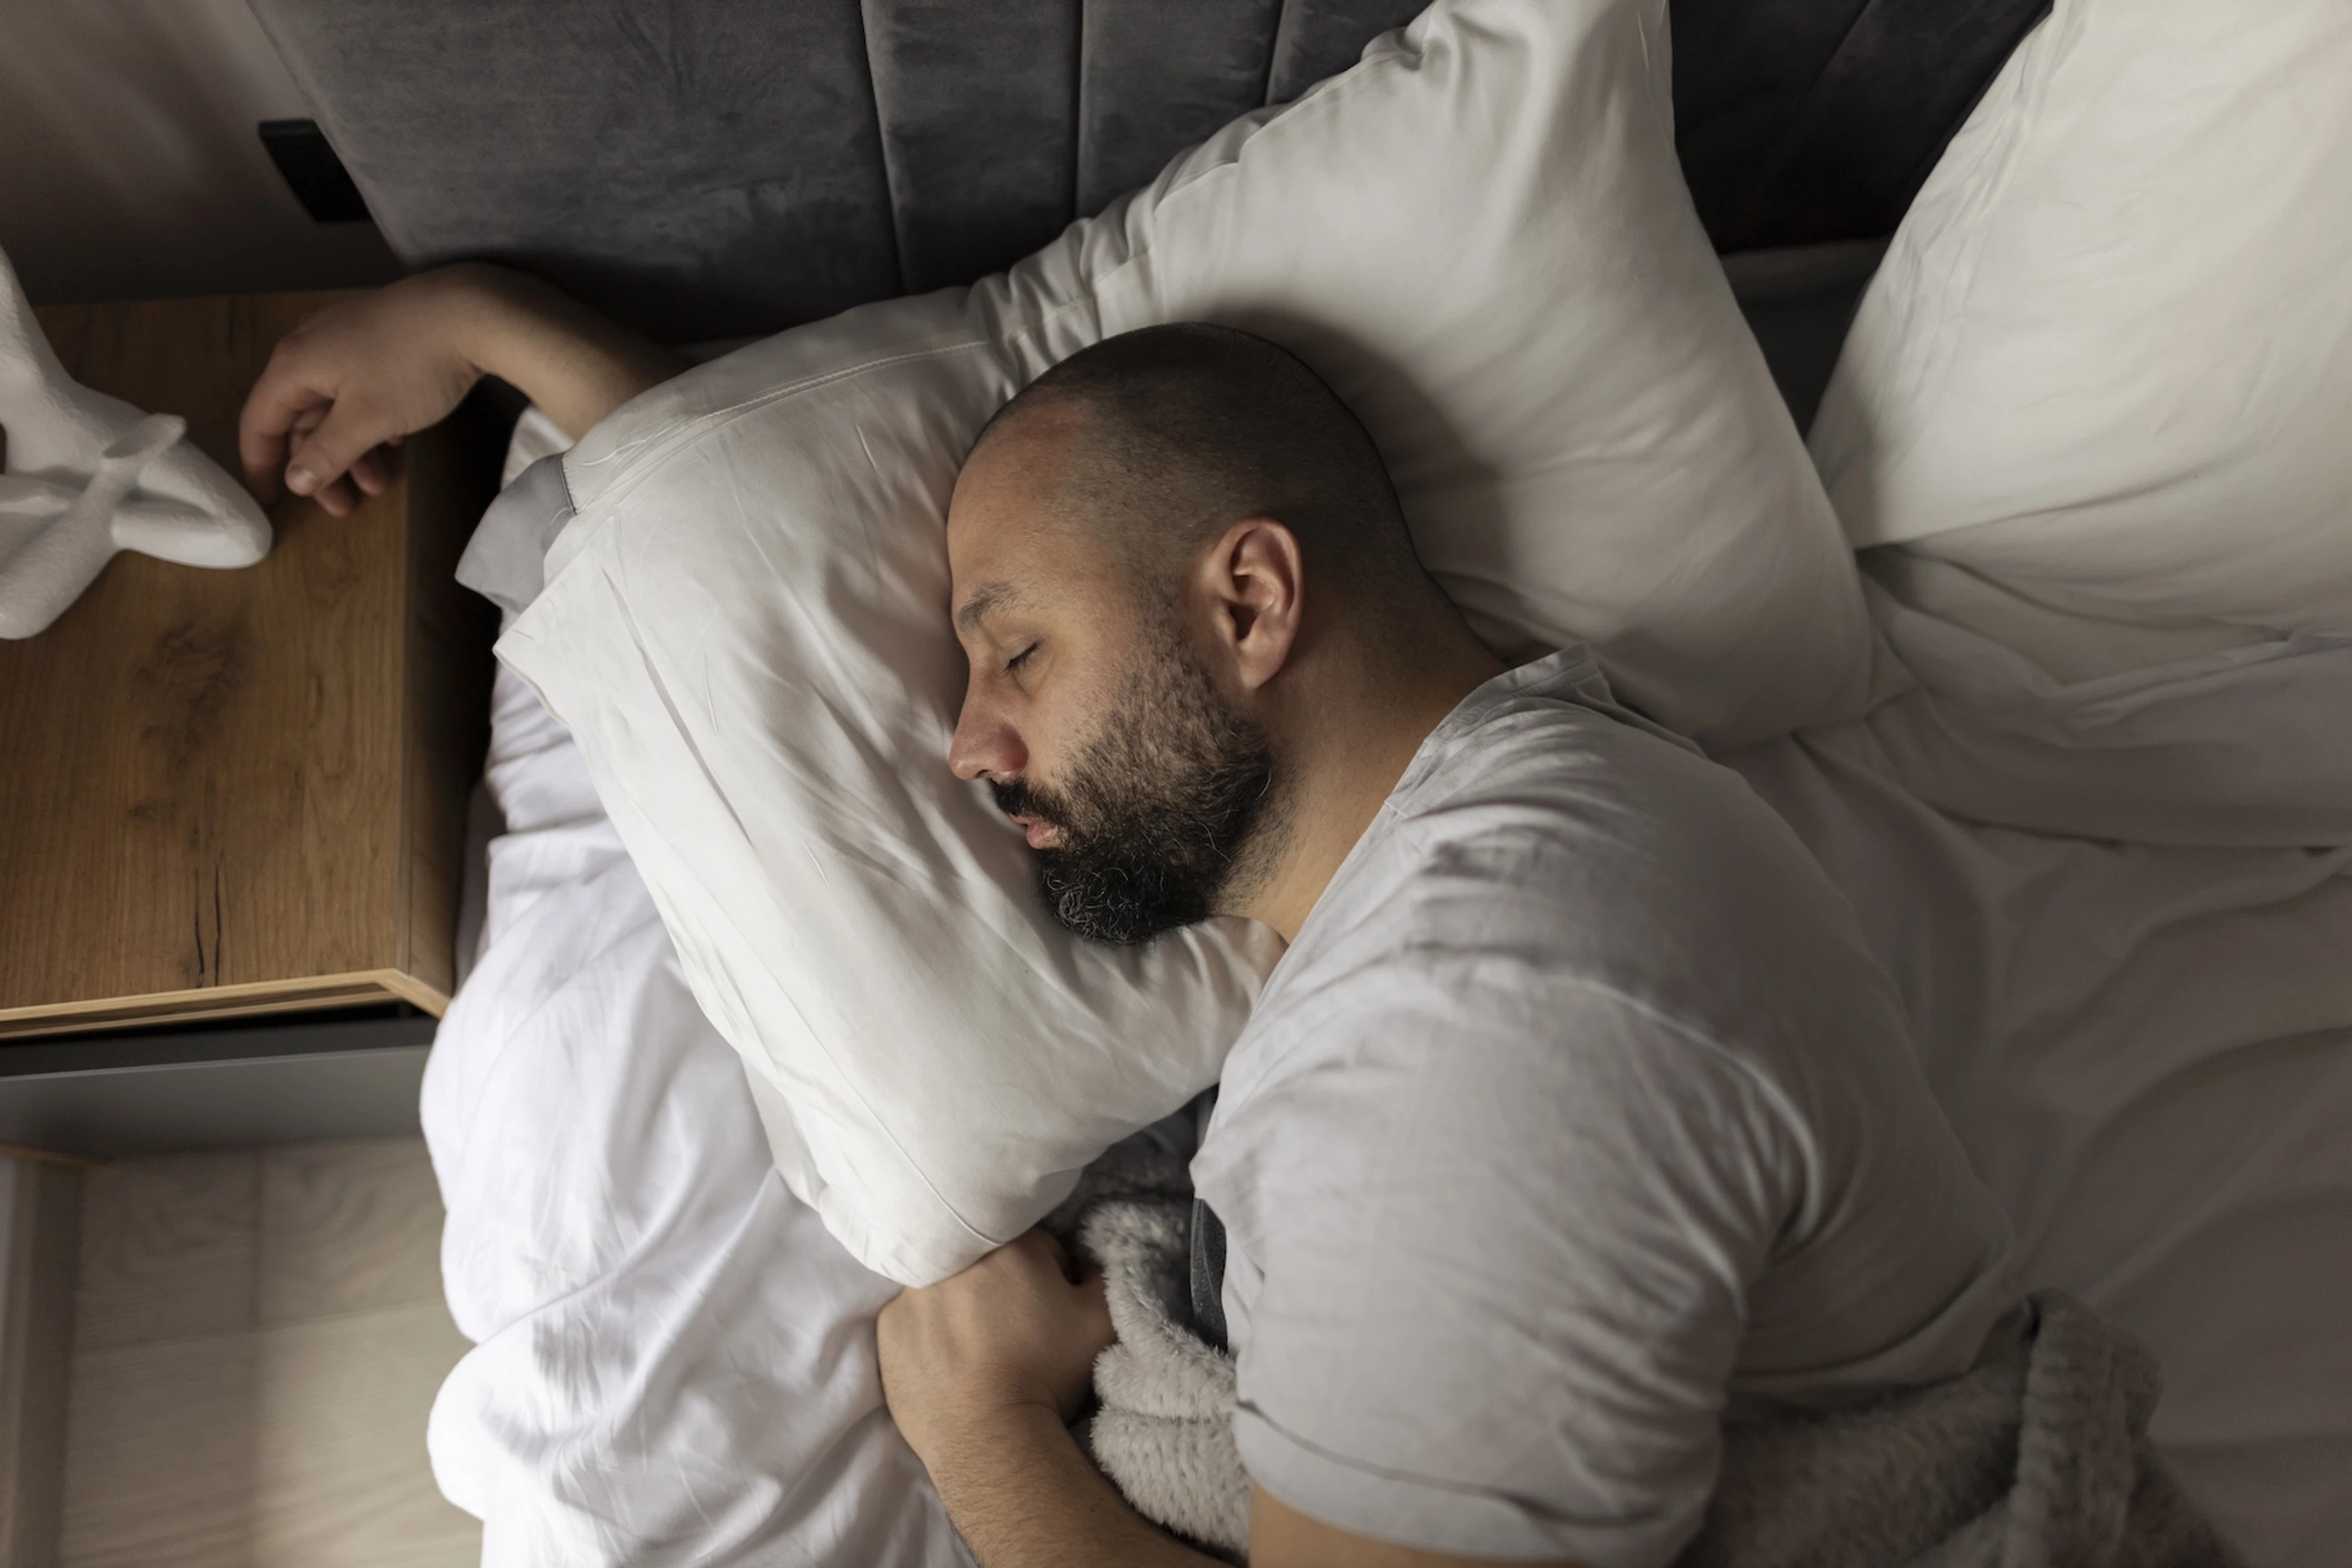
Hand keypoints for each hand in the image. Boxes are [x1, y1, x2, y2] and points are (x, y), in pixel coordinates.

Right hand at [238, 265, 502, 516]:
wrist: (474, 311)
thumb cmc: (411, 366)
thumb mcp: (366, 419)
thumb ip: (326, 452)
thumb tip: (294, 480)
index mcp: (294, 364)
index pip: (259, 421)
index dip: (259, 465)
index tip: (267, 504)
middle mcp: (311, 348)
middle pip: (301, 419)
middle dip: (322, 468)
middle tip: (344, 510)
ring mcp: (348, 342)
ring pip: (336, 408)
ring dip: (353, 452)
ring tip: (380, 486)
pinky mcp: (381, 342)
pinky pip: (363, 392)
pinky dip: (374, 424)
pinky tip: (398, 443)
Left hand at [877, 1231, 1115, 1471]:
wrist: (989, 1438)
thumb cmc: (1047, 1375)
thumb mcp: (1101, 1321)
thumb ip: (1101, 1275)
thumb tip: (1083, 1263)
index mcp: (1010, 1245)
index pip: (1037, 1248)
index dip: (1050, 1279)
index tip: (1049, 1312)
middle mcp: (955, 1257)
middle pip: (988, 1262)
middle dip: (1003, 1288)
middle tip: (1015, 1332)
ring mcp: (913, 1291)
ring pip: (948, 1287)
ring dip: (962, 1306)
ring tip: (980, 1350)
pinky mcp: (888, 1326)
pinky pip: (915, 1317)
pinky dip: (930, 1332)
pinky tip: (949, 1363)